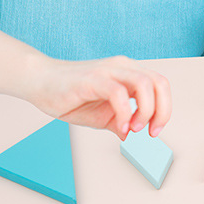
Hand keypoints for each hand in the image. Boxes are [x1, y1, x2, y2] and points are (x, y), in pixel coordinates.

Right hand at [27, 55, 171, 139]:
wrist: (39, 82)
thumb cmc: (70, 96)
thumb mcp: (101, 115)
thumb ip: (119, 122)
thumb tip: (131, 135)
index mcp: (129, 73)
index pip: (160, 85)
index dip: (164, 109)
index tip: (154, 131)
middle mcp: (123, 68)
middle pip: (159, 82)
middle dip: (162, 111)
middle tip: (149, 131)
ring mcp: (108, 71)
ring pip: (144, 83)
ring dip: (146, 111)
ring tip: (133, 128)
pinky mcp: (92, 78)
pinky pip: (118, 92)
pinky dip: (124, 112)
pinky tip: (118, 126)